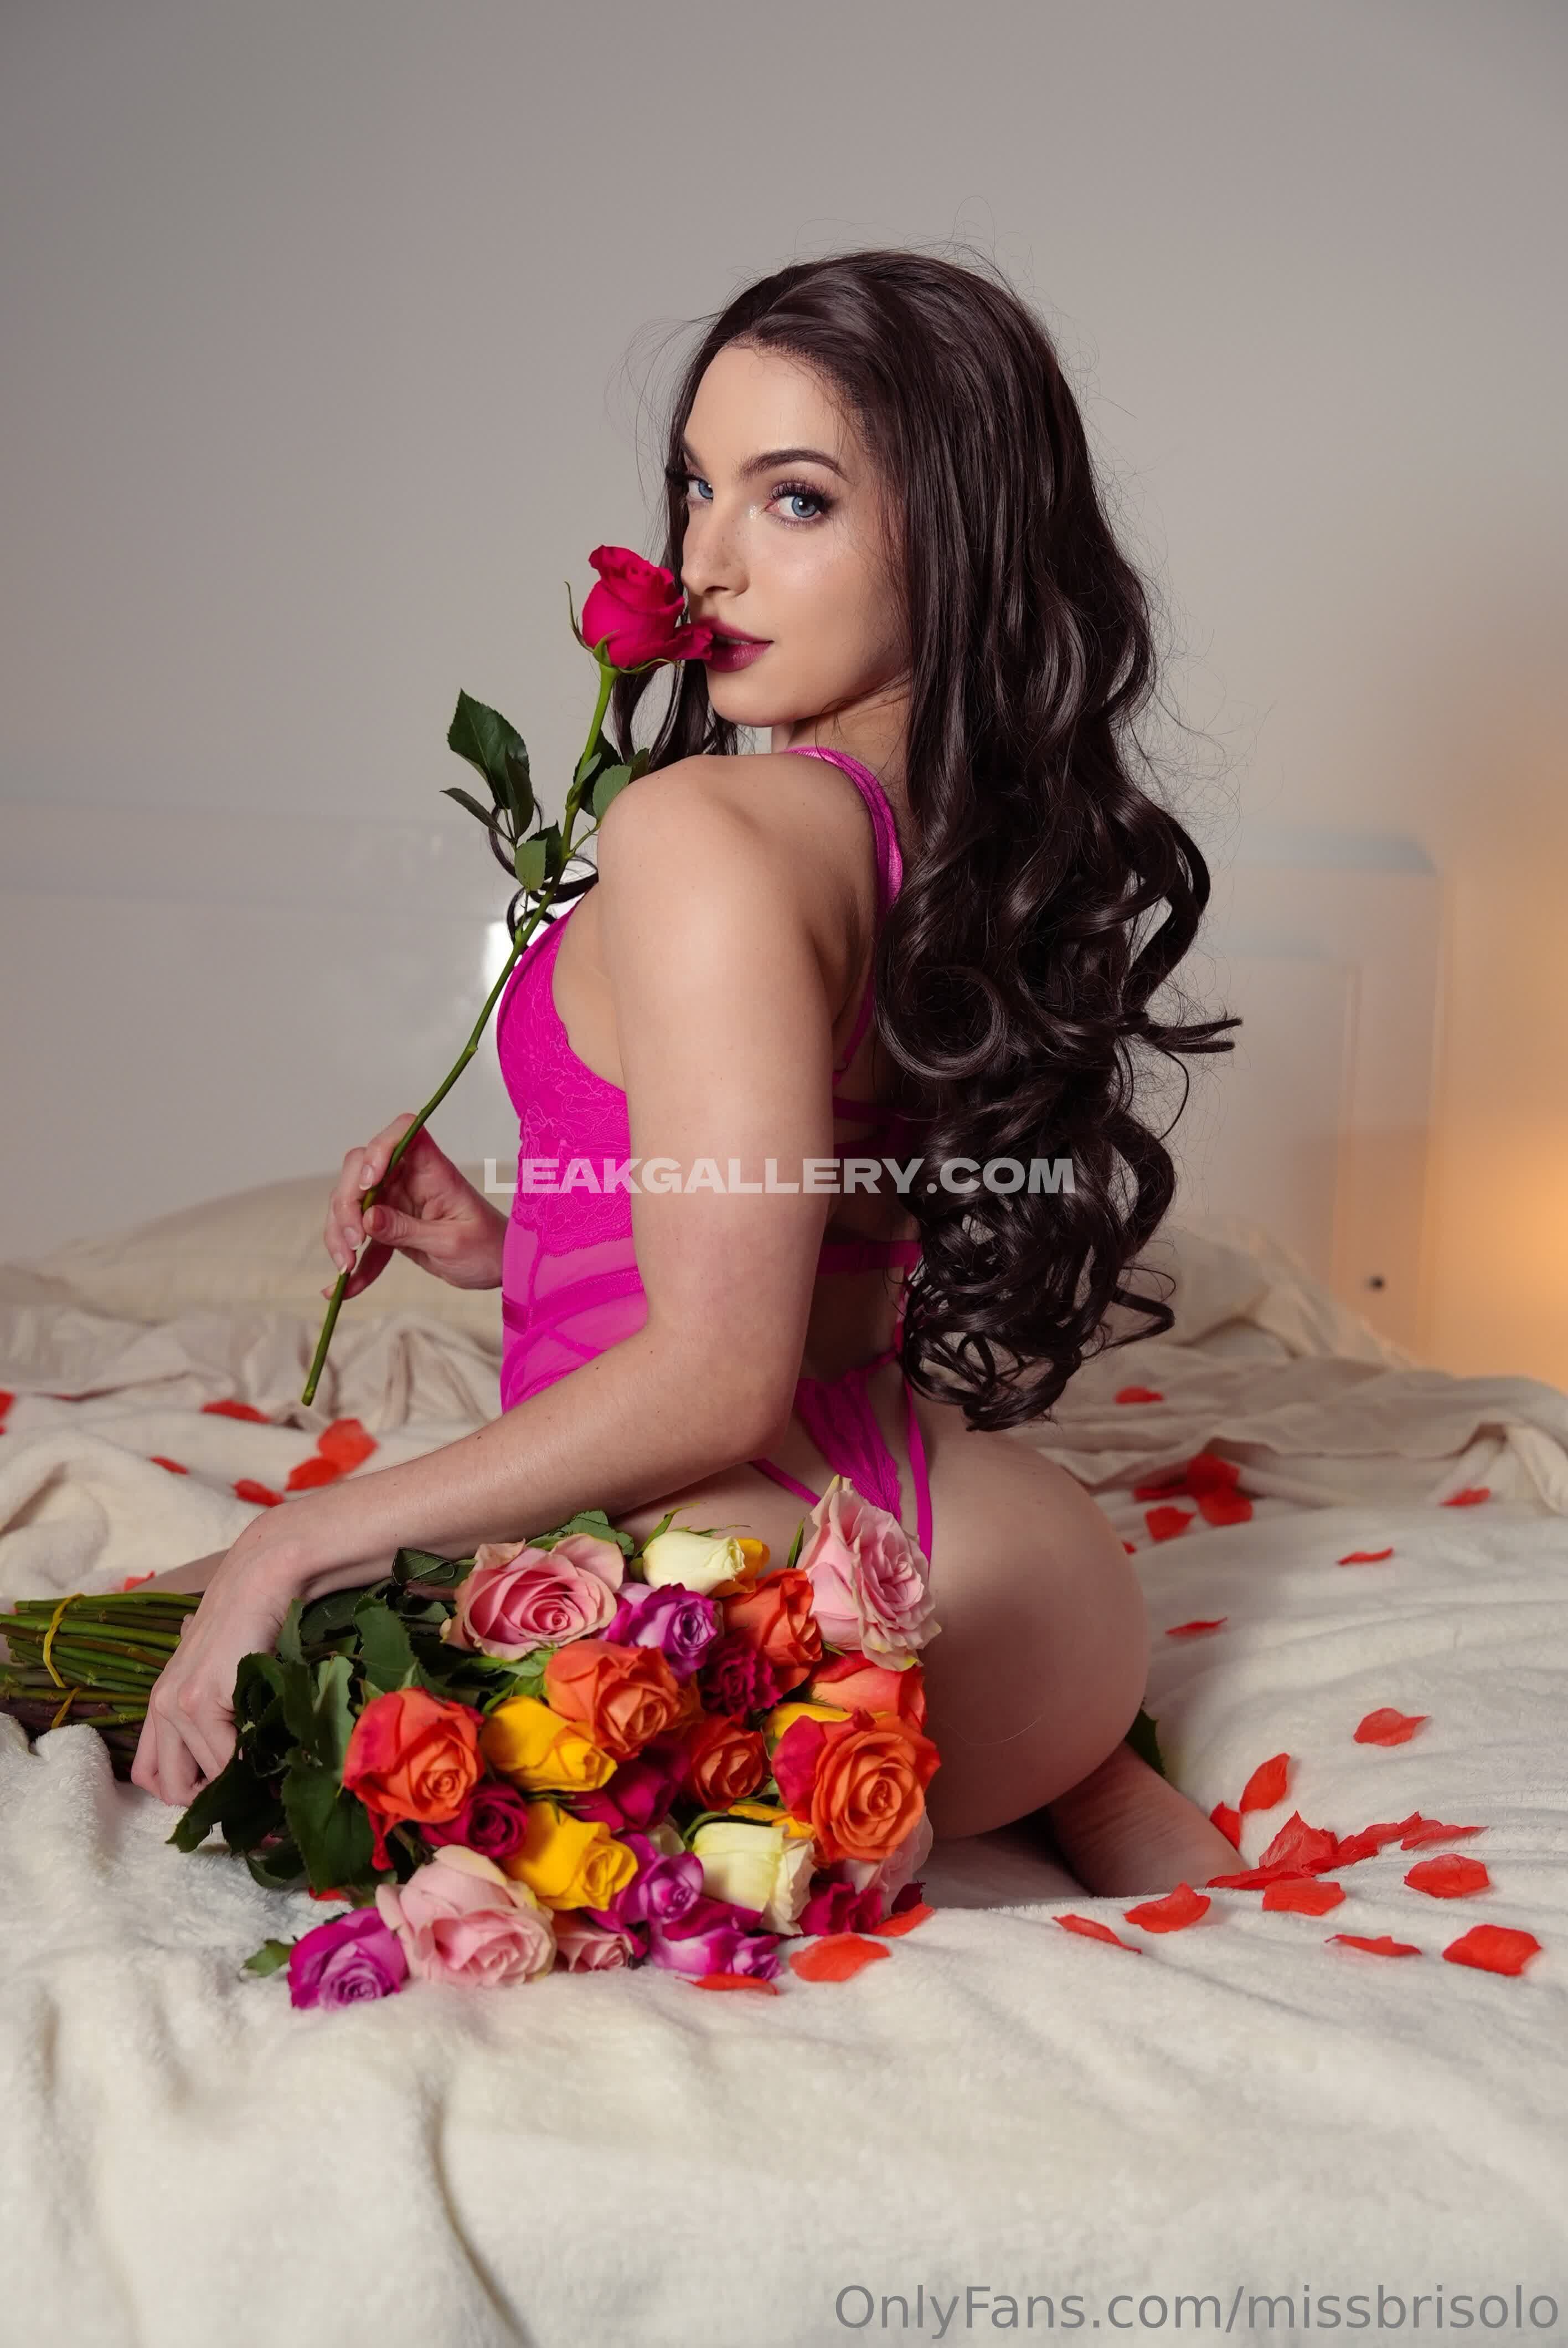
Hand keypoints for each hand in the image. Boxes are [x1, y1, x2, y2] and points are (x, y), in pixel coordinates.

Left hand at [129, 1525, 299, 1808]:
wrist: (264, 1579)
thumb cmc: (252, 1621)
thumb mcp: (218, 1670)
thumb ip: (214, 1707)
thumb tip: (233, 1755)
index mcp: (161, 1703)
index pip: (155, 1777)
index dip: (190, 1797)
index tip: (230, 1800)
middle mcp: (161, 1707)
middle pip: (172, 1789)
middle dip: (212, 1804)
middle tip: (249, 1799)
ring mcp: (178, 1704)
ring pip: (203, 1780)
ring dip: (237, 1789)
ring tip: (268, 1782)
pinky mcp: (203, 1700)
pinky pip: (226, 1760)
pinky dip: (252, 1772)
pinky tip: (276, 1762)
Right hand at [324, 1113, 505, 1297]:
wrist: (498, 1267)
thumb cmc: (487, 1247)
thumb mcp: (449, 1243)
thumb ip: (407, 1230)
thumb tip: (367, 1218)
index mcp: (433, 1171)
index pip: (403, 1133)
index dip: (379, 1149)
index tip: (369, 1184)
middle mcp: (410, 1178)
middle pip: (360, 1168)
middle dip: (347, 1203)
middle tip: (353, 1241)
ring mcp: (396, 1200)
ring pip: (351, 1202)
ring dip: (341, 1234)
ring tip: (346, 1269)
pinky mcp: (389, 1225)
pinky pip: (363, 1237)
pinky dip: (354, 1262)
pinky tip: (343, 1288)